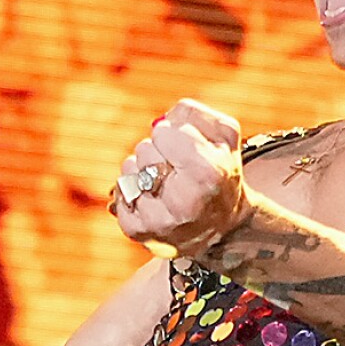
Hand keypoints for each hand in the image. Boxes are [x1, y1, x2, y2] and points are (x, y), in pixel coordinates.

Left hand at [112, 98, 246, 255]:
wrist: (222, 226)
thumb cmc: (221, 173)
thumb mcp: (224, 136)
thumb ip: (194, 114)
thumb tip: (161, 121)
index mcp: (207, 174)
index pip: (163, 132)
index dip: (173, 135)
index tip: (187, 149)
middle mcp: (183, 203)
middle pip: (144, 149)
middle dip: (159, 152)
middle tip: (179, 170)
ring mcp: (158, 221)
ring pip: (129, 170)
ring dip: (144, 170)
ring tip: (167, 183)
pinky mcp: (137, 231)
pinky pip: (119, 190)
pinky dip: (131, 187)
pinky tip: (152, 196)